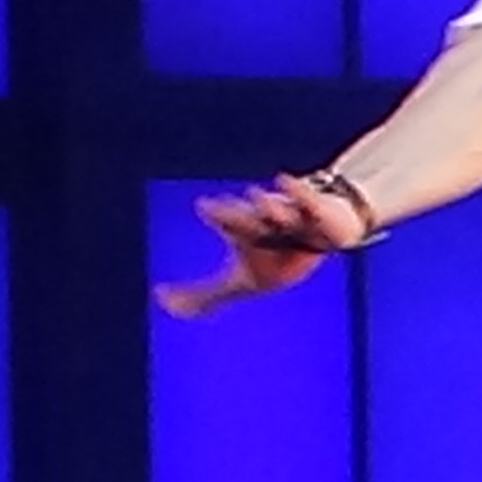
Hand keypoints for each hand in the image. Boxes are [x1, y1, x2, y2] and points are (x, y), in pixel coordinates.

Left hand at [152, 179, 364, 318]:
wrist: (320, 241)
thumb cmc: (273, 257)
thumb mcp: (239, 284)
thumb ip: (203, 295)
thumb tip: (161, 300)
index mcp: (241, 234)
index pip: (225, 223)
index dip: (217, 214)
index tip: (204, 206)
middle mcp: (263, 223)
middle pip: (247, 219)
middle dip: (234, 213)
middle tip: (218, 204)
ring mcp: (290, 217)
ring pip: (278, 213)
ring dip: (268, 206)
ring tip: (257, 196)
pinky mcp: (317, 215)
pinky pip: (308, 203)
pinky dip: (297, 193)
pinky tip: (285, 181)